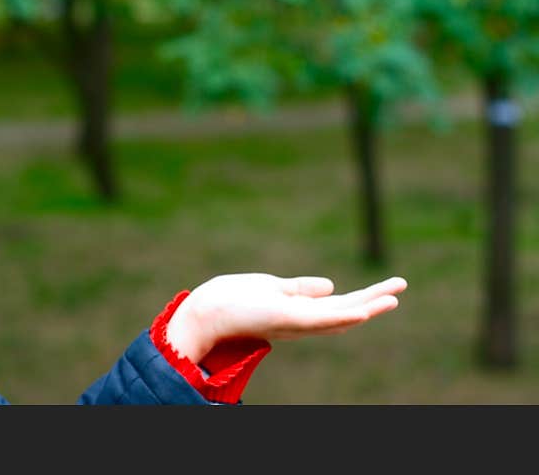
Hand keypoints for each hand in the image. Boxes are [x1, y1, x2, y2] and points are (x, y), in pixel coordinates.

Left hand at [165, 273, 406, 362]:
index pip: (338, 307)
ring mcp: (294, 322)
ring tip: (393, 298)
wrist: (206, 312)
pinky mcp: (284, 319)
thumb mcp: (274, 288)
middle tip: (402, 287)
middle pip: (345, 312)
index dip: (364, 299)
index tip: (389, 289)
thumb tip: (331, 285)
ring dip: (367, 307)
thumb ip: (301, 289)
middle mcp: (301, 321)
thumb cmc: (233, 300)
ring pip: (338, 317)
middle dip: (374, 301)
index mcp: (299, 312)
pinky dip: (341, 316)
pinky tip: (361, 311)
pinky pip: (318, 319)